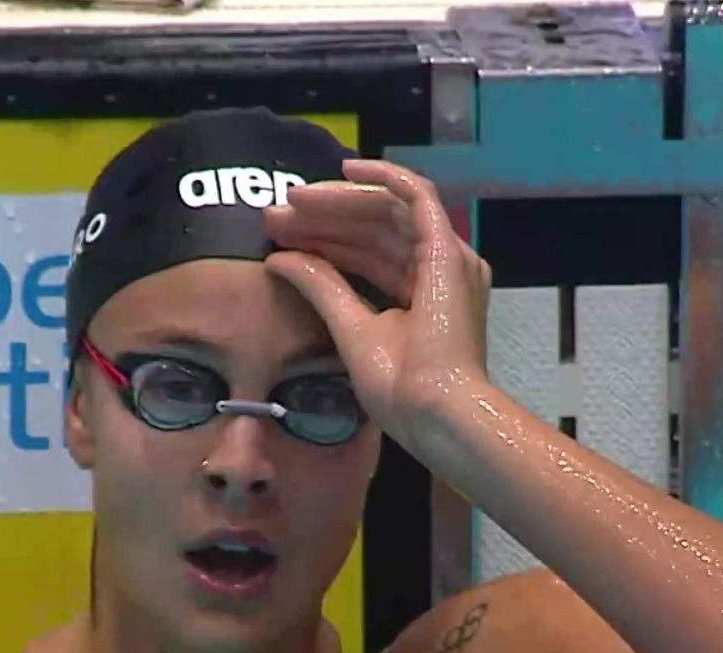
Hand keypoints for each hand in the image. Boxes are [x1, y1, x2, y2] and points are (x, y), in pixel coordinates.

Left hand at [264, 158, 491, 451]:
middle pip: (374, 230)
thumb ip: (321, 288)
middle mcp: (439, 271)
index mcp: (421, 294)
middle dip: (323, 221)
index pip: (368, 254)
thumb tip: (280, 258)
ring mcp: (448, 258)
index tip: (278, 237)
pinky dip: (383, 177)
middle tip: (274, 216)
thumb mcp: (349, 328)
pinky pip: (416, 195)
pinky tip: (345, 171)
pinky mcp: (448, 249)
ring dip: (339, 203)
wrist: (434, 410)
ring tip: (293, 201)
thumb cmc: (401, 388)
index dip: (323, 241)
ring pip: (387, 210)